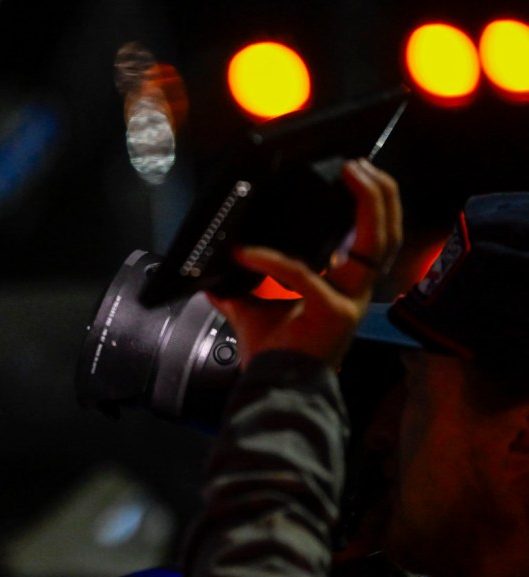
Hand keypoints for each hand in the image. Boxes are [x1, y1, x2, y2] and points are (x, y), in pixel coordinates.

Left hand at [207, 158, 401, 368]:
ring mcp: (349, 301)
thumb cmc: (271, 354)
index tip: (359, 174)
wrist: (273, 390)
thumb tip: (212, 265)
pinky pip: (300, 274)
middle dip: (381, 195)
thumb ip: (239, 286)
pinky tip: (242, 251)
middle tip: (360, 165)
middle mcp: (354, 292)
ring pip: (374, 245)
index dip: (374, 206)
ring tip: (349, 174)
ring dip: (366, 205)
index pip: (373, 241)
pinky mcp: (332, 312)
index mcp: (342, 288)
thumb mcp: (253, 309)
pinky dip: (269, 259)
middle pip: (387, 235)